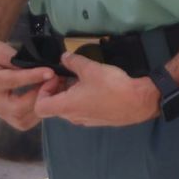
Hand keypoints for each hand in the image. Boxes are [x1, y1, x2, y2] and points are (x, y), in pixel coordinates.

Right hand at [0, 35, 54, 130]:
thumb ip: (14, 58)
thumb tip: (35, 65)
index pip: (13, 81)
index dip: (33, 76)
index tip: (50, 72)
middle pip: (18, 108)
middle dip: (39, 96)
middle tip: (54, 81)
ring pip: (22, 119)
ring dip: (40, 105)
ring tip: (53, 88)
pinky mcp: (7, 116)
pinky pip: (24, 121)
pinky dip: (38, 111)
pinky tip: (46, 97)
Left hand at [33, 53, 160, 127]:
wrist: (138, 102)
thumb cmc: (111, 86)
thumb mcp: (91, 68)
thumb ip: (73, 62)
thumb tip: (63, 57)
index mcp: (67, 106)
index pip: (40, 107)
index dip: (42, 91)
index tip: (56, 77)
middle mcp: (73, 117)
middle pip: (54, 106)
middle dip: (57, 89)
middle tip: (67, 74)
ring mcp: (85, 121)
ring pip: (68, 108)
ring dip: (69, 93)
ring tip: (82, 78)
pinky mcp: (96, 120)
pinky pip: (81, 110)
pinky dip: (80, 99)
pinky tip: (94, 87)